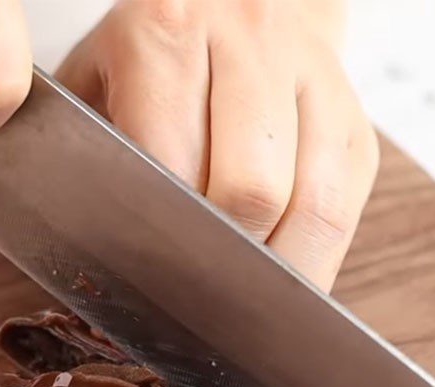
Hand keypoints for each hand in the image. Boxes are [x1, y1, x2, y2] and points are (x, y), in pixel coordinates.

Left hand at [57, 0, 378, 289]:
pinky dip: (310, 261)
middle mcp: (249, 40)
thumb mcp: (93, 87)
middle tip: (193, 304)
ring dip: (272, 274)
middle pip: (250, 192)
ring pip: (312, 208)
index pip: (172, 170)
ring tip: (238, 307)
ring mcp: (314, 78)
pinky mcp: (353, 122)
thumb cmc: (147, 63)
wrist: (234, 3)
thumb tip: (86, 260)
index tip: (148, 295)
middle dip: (220, 264)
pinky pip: (344, 211)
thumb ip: (81, 157)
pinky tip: (275, 283)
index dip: (163, 246)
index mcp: (165, 34)